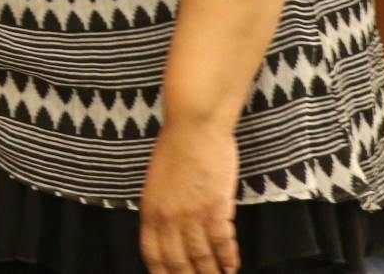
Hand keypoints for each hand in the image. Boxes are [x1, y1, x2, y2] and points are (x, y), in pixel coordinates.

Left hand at [139, 116, 240, 273]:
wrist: (194, 125)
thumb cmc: (176, 147)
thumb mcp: (156, 182)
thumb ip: (162, 210)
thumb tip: (170, 235)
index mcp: (150, 211)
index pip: (153, 255)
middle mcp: (168, 218)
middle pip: (178, 263)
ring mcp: (192, 214)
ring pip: (202, 257)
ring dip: (213, 273)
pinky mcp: (215, 207)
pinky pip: (222, 242)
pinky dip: (229, 257)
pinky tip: (233, 266)